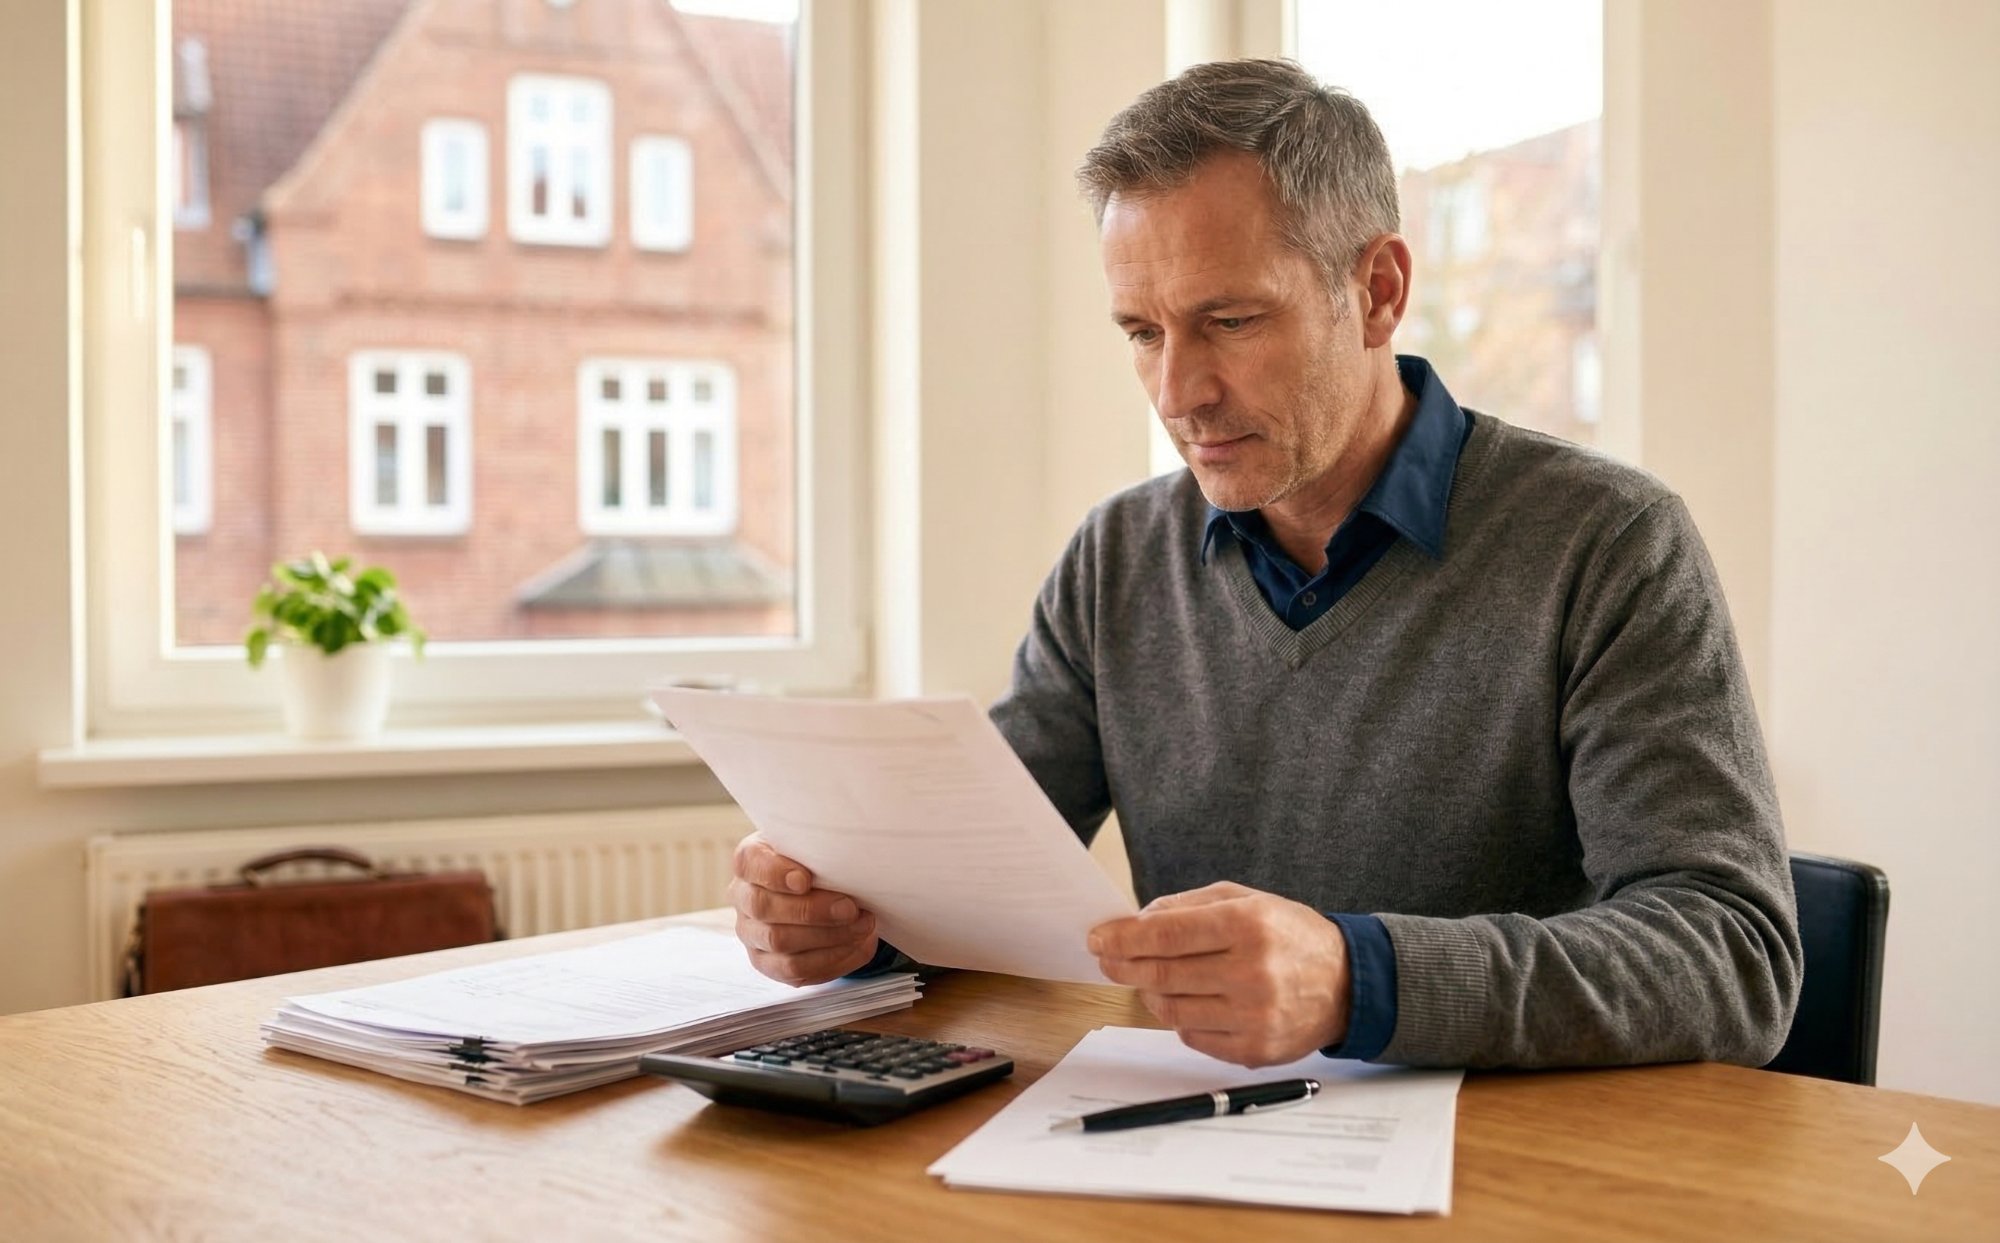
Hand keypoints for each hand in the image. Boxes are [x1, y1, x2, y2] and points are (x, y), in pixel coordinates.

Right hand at [728, 834, 879, 985]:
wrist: (822, 891)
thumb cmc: (817, 864)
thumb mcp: (816, 847)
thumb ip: (822, 849)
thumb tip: (852, 860)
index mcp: (750, 861)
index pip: (749, 863)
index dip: (774, 873)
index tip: (805, 880)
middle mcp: (743, 898)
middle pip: (764, 907)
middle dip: (812, 910)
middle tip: (850, 908)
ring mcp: (752, 934)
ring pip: (779, 942)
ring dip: (828, 936)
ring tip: (862, 926)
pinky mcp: (768, 963)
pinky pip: (794, 969)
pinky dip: (830, 958)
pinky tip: (855, 945)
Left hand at [1089, 881, 1351, 1066]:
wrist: (1347, 984)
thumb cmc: (1289, 935)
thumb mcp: (1246, 900)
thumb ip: (1188, 906)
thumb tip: (1135, 922)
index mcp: (1248, 926)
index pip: (1166, 935)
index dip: (1123, 937)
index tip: (1098, 938)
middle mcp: (1251, 973)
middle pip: (1161, 974)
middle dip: (1123, 965)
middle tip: (1107, 958)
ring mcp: (1253, 1017)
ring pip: (1170, 1009)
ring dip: (1150, 992)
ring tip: (1153, 977)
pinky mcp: (1253, 1050)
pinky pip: (1191, 1036)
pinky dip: (1180, 1018)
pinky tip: (1191, 1000)